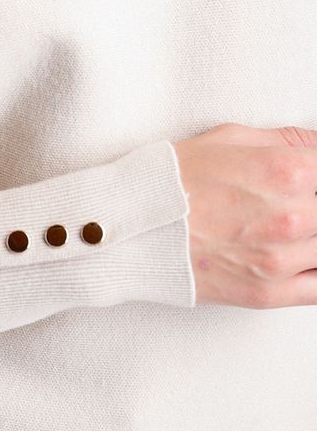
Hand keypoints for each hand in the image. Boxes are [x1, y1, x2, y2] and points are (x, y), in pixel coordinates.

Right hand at [171, 121, 316, 308]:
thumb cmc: (173, 178)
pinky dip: (316, 270)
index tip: (308, 176)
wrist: (132, 225)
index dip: (316, 170)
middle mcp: (292, 216)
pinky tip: (303, 256)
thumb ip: (285, 140)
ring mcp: (281, 258)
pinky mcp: (269, 292)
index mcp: (285, 171)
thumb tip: (315, 144)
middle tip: (290, 199)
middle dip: (312, 200)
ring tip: (284, 224)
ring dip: (312, 233)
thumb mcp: (229, 138)